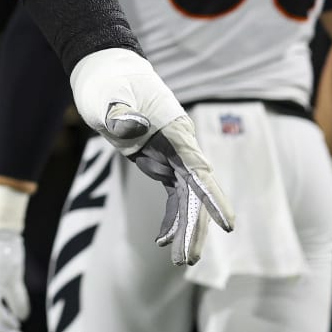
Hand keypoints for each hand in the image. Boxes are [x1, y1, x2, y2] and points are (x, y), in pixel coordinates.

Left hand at [69, 48, 234, 266]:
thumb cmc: (106, 83)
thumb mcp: (106, 98)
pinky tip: (161, 241)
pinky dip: (171, 217)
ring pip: (188, 198)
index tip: (227, 225)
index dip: (213, 199)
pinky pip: (174, 195)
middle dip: (195, 227)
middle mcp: (181, 146)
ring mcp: (173, 154)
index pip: (200, 171)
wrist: (105, 71)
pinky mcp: (161, 160)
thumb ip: (119, 114)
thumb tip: (131, 127)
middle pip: (197, 192)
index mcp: (175, 132)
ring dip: (185, 229)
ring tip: (178, 261)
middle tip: (186, 260)